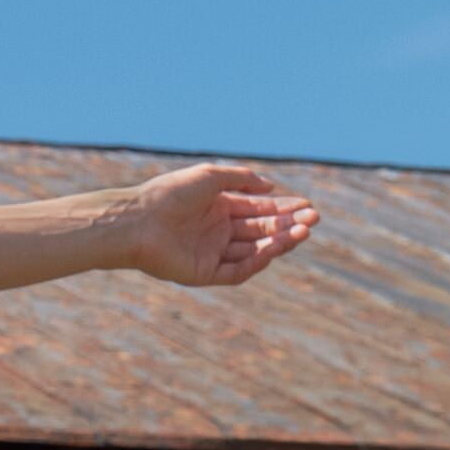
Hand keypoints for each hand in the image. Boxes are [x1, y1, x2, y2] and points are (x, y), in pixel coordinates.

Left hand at [116, 163, 320, 288]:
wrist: (136, 221)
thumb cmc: (169, 194)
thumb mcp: (210, 176)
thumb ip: (242, 179)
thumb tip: (271, 185)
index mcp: (218, 207)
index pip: (258, 209)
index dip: (283, 208)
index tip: (308, 206)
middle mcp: (217, 231)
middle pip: (261, 230)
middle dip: (287, 225)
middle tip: (313, 220)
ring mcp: (211, 253)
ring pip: (253, 251)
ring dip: (278, 243)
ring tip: (302, 231)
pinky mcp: (203, 274)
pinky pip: (236, 271)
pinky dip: (256, 262)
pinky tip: (273, 250)